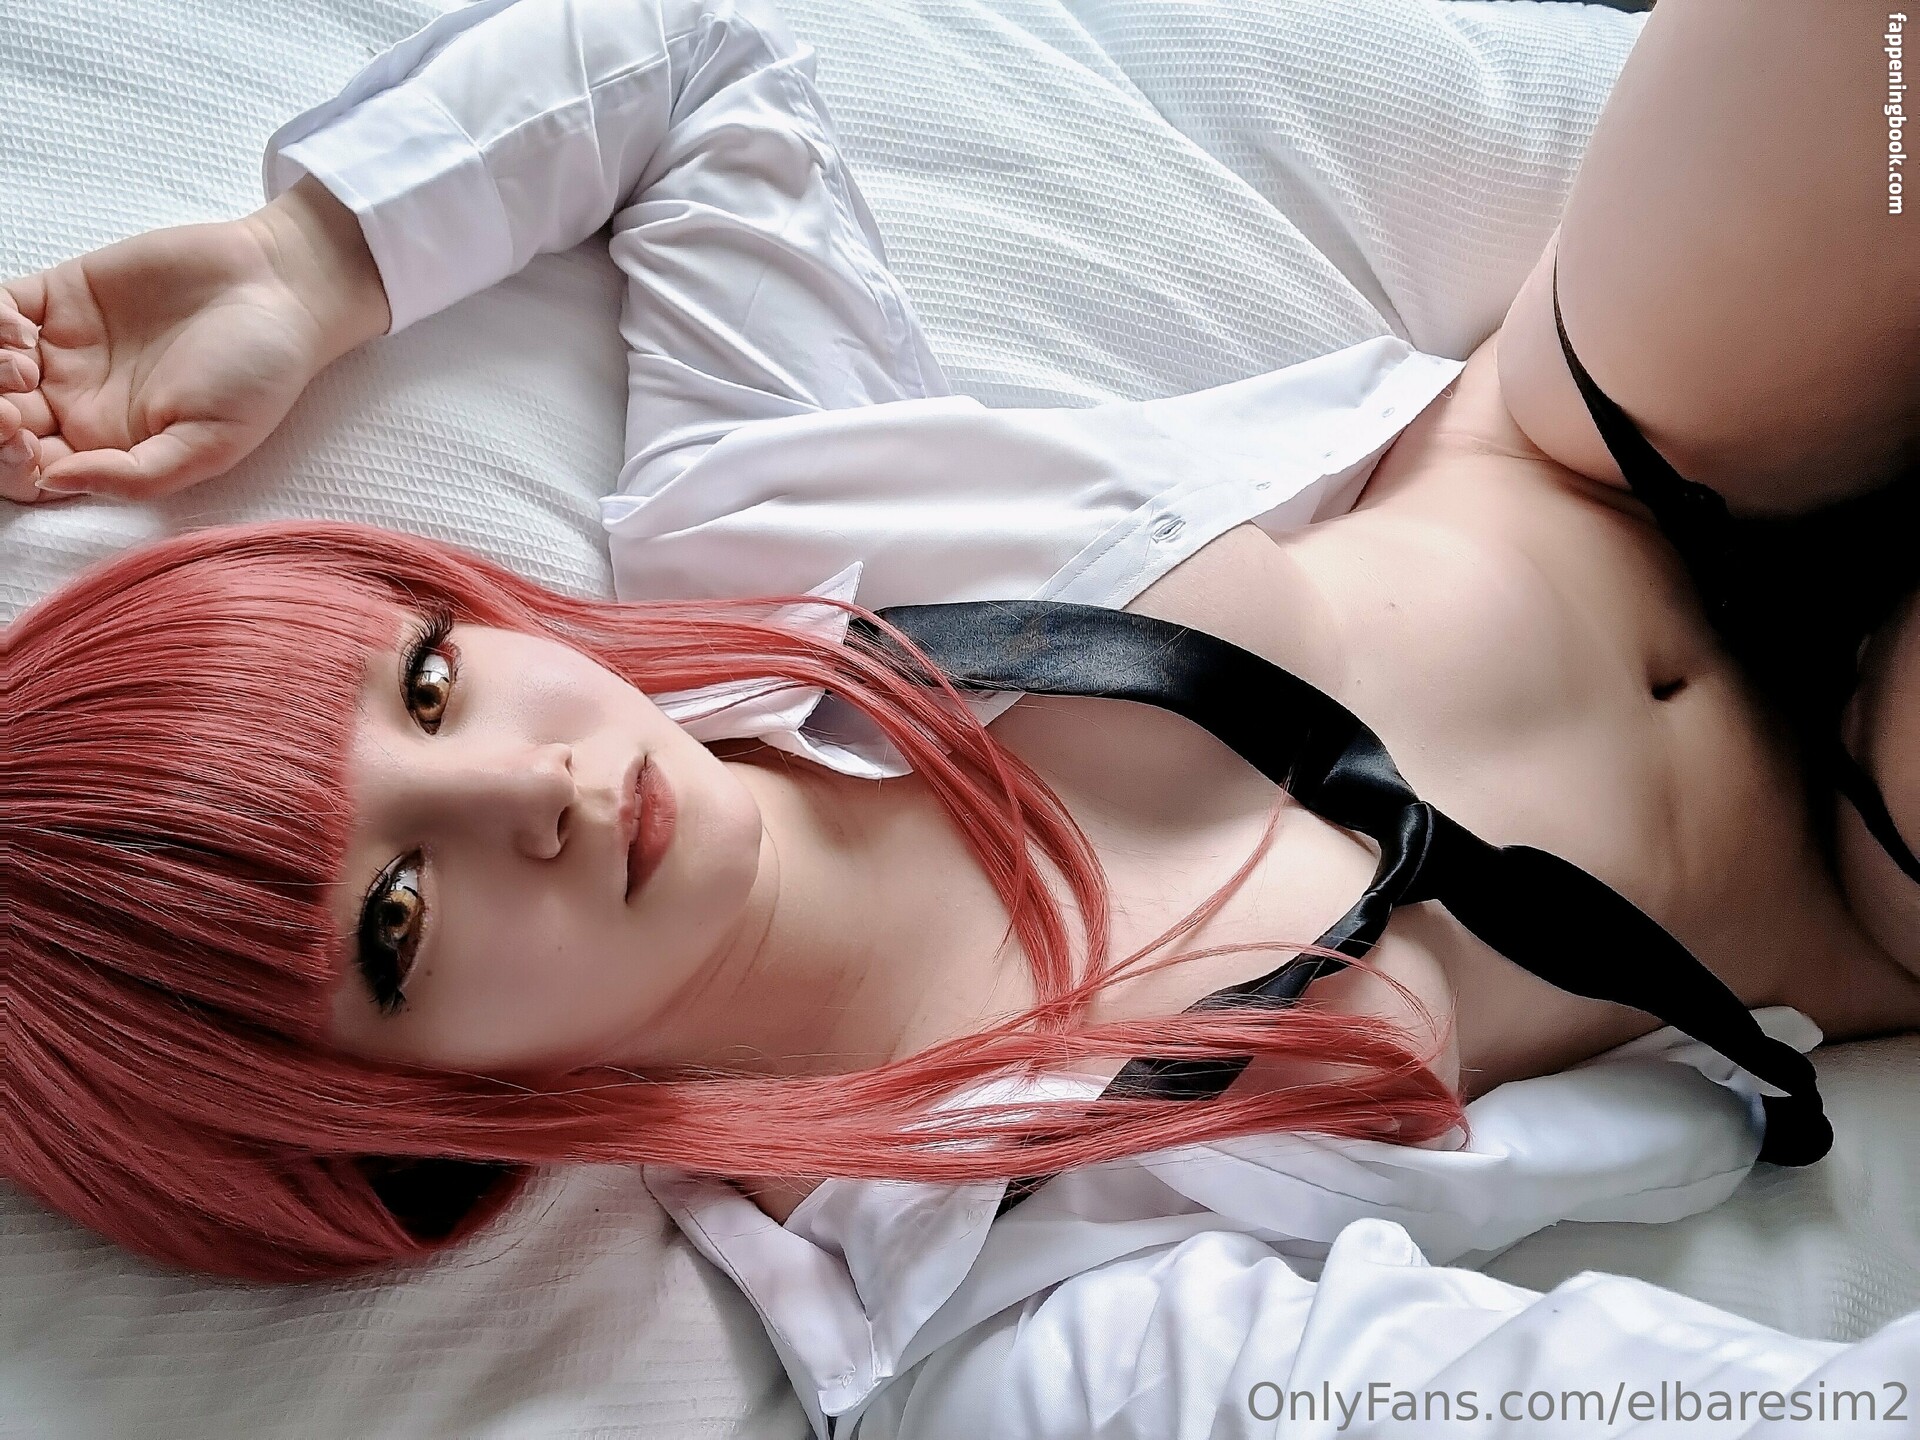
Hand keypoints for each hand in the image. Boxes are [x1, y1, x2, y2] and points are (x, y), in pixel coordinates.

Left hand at [2, 179, 387, 503]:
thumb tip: (51, 481)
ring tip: (19, 361)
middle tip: (8, 403)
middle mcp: (77, 404)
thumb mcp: (210, 445)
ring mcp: (63, 350)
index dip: (9, 465)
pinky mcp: (60, 296)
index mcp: (110, 450)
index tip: (23, 441)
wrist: (279, 289)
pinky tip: (17, 329)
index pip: (30, 474)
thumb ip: (135, 475)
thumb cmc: (258, 375)